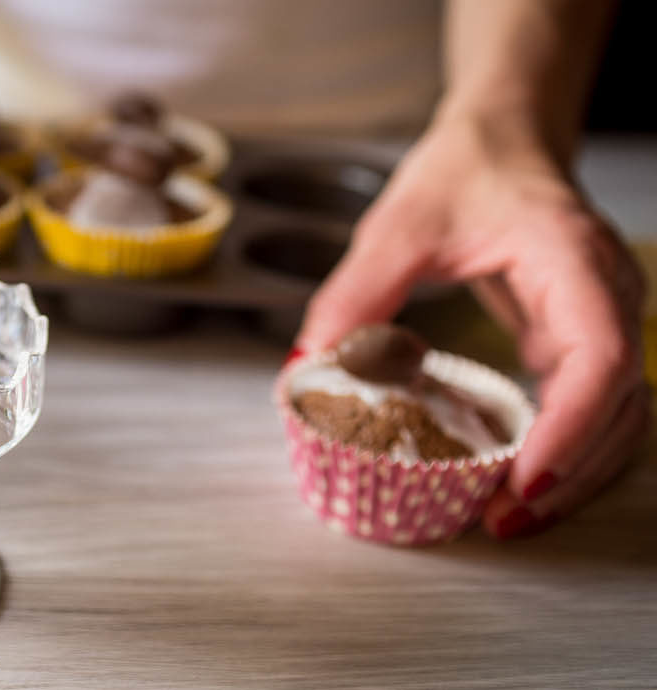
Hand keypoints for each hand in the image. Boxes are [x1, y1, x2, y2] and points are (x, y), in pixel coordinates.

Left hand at [295, 113, 648, 537]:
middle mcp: (607, 295)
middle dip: (571, 472)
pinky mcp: (583, 338)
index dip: (571, 428)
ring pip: (620, 415)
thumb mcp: (398, 226)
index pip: (600, 357)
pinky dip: (564, 449)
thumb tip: (310, 366)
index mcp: (572, 259)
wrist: (503, 139)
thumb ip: (355, 294)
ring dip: (574, 473)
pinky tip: (517, 477)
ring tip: (509, 516)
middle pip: (622, 405)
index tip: (526, 478)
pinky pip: (594, 406)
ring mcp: (603, 319)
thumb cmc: (465, 169)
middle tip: (502, 521)